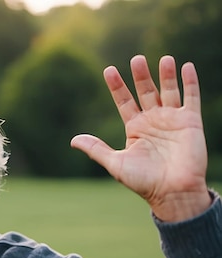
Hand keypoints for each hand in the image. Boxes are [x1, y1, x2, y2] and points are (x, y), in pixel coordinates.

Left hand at [71, 55, 210, 221]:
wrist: (172, 192)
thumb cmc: (143, 181)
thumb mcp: (115, 163)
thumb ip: (96, 149)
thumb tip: (73, 140)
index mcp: (134, 128)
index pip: (124, 101)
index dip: (117, 86)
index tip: (108, 70)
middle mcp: (153, 120)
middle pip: (145, 91)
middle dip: (141, 75)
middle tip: (135, 59)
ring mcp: (172, 120)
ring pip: (168, 90)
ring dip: (166, 74)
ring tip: (162, 58)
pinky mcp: (190, 122)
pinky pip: (190, 97)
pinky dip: (189, 82)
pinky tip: (186, 66)